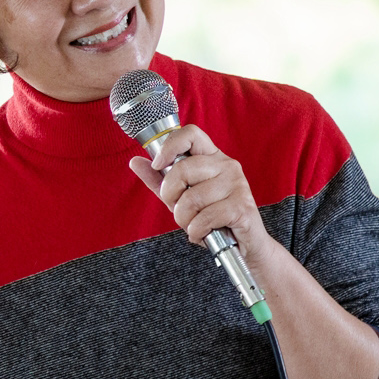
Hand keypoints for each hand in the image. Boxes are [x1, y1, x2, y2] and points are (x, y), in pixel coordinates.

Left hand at [128, 123, 274, 266]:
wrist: (242, 244)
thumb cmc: (211, 218)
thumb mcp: (180, 197)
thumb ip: (159, 180)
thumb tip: (135, 161)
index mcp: (212, 158)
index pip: (191, 134)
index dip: (169, 146)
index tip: (157, 165)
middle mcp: (227, 166)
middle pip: (183, 169)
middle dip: (170, 196)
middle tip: (179, 210)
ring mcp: (237, 185)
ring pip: (192, 199)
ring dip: (185, 220)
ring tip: (194, 224)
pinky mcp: (242, 206)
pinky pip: (205, 218)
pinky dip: (197, 232)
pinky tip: (203, 233)